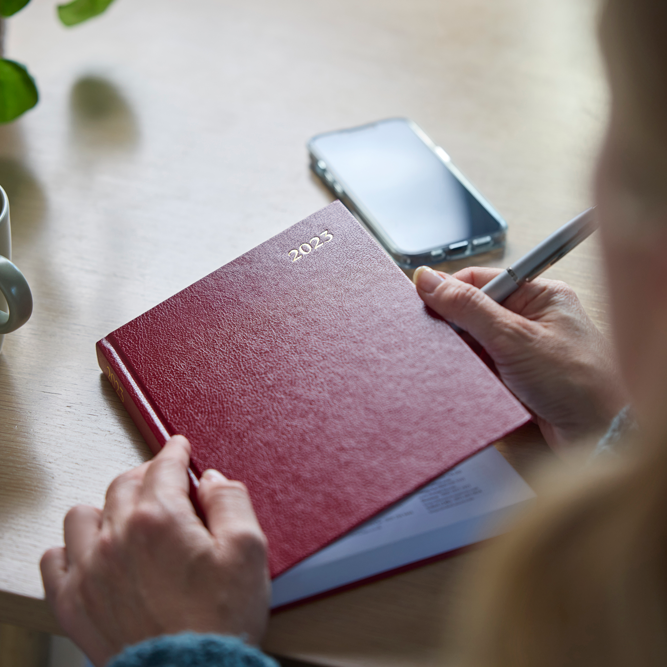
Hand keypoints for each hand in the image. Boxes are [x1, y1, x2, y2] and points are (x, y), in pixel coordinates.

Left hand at [40, 435, 269, 666]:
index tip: (178, 447)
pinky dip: (72, 548)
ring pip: (84, 514)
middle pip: (124, 483)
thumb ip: (231, 501)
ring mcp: (89, 570)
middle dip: (146, 475)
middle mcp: (117, 536)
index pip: (163, 466)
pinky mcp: (74, 603)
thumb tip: (213, 480)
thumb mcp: (248, 550)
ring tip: (126, 517)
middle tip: (163, 482)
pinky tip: (92, 552)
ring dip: (106, 507)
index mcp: (159, 518)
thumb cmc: (220, 620)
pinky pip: (55, 558)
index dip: (174, 451)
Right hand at [413, 266, 626, 452]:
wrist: (602, 436)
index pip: (480, 281)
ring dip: (462, 354)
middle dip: (454, 327)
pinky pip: (482, 367)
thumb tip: (428, 280)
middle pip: (475, 312)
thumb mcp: (514, 337)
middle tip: (434, 340)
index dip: (449, 291)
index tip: (420, 304)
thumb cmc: (578, 382)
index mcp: (539, 295)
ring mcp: (524, 350)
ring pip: (475, 342)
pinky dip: (469, 373)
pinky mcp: (518, 378)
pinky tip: (461, 380)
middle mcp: (532, 319)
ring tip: (452, 363)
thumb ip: (468, 307)